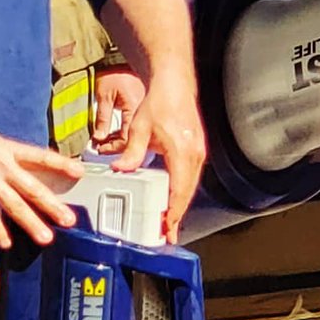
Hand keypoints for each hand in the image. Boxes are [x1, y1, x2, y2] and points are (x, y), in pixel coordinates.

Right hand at [0, 120, 83, 248]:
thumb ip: (4, 159)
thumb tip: (18, 175)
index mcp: (5, 149)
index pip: (39, 156)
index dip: (60, 164)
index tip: (79, 172)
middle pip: (31, 187)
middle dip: (52, 205)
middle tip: (69, 219)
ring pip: (13, 204)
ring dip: (31, 222)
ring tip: (45, 237)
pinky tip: (6, 242)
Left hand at [91, 67, 146, 152]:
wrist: (127, 59)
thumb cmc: (117, 72)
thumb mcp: (104, 95)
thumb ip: (102, 118)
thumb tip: (98, 138)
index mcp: (136, 110)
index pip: (127, 139)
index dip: (112, 147)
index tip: (99, 148)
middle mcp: (148, 115)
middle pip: (136, 142)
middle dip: (117, 147)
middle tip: (102, 146)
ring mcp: (153, 115)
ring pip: (141, 138)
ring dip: (124, 142)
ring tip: (108, 140)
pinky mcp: (153, 113)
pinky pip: (145, 131)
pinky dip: (130, 134)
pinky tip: (119, 133)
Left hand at [110, 79, 205, 244]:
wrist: (174, 84)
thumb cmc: (160, 102)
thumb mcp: (140, 128)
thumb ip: (131, 152)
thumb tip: (121, 169)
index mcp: (182, 152)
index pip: (178, 191)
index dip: (173, 212)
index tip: (167, 228)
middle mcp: (194, 155)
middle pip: (186, 194)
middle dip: (177, 215)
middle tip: (167, 234)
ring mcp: (198, 153)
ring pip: (190, 187)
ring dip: (180, 205)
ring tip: (169, 223)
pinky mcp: (196, 150)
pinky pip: (190, 177)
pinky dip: (182, 191)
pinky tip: (173, 199)